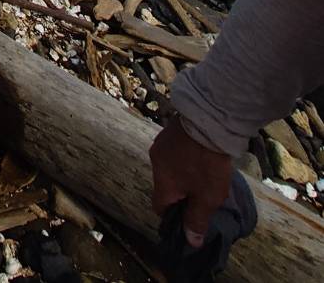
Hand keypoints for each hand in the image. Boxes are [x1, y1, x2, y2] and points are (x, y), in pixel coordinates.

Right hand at [150, 115, 232, 248]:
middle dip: (180, 194)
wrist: (208, 120)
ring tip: (202, 174)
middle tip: (201, 196)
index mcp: (162, 183)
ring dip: (182, 174)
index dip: (174, 217)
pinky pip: (173, 152)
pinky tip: (199, 156)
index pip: (160, 208)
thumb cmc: (207, 164)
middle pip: (164, 187)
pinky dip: (183, 158)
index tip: (191, 217)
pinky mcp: (169, 131)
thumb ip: (197, 220)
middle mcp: (155, 163)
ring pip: (169, 168)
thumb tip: (190, 242)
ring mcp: (160, 144)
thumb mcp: (207, 198)